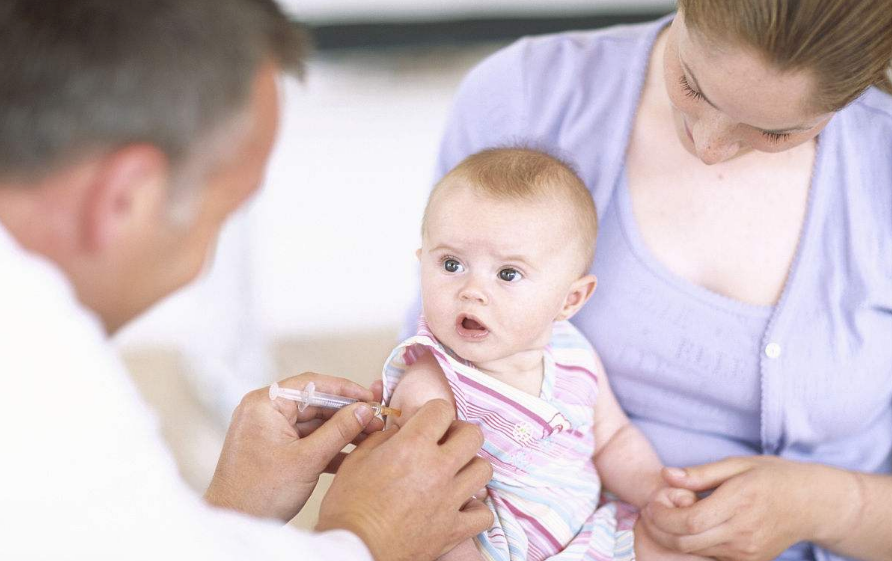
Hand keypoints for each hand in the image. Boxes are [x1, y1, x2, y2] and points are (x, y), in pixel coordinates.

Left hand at [204, 372, 383, 520]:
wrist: (235, 521)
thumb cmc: (258, 493)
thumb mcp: (308, 459)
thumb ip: (339, 431)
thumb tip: (364, 410)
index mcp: (265, 404)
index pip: (313, 384)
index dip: (345, 390)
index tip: (369, 398)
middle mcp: (264, 411)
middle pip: (315, 403)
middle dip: (346, 414)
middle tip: (374, 421)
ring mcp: (268, 429)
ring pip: (313, 422)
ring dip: (340, 431)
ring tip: (369, 438)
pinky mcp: (274, 447)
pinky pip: (305, 438)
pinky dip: (326, 445)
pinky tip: (350, 455)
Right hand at [317, 399, 493, 560]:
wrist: (353, 550)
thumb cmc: (349, 508)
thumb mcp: (357, 460)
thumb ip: (382, 438)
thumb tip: (398, 432)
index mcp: (412, 446)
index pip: (442, 409)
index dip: (434, 412)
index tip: (428, 421)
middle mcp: (438, 469)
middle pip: (473, 435)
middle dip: (460, 433)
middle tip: (446, 441)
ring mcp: (450, 500)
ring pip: (483, 470)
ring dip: (471, 467)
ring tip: (455, 473)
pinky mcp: (454, 529)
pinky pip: (483, 514)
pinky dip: (475, 508)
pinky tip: (460, 505)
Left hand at [641, 456, 854, 560]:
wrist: (813, 504)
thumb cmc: (773, 477)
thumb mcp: (738, 464)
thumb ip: (700, 473)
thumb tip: (666, 476)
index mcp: (739, 502)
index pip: (689, 521)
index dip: (662, 515)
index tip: (652, 502)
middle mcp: (743, 532)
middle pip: (686, 543)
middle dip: (659, 529)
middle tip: (650, 512)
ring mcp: (748, 552)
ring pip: (695, 554)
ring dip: (672, 539)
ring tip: (667, 518)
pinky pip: (711, 560)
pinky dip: (692, 549)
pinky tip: (688, 531)